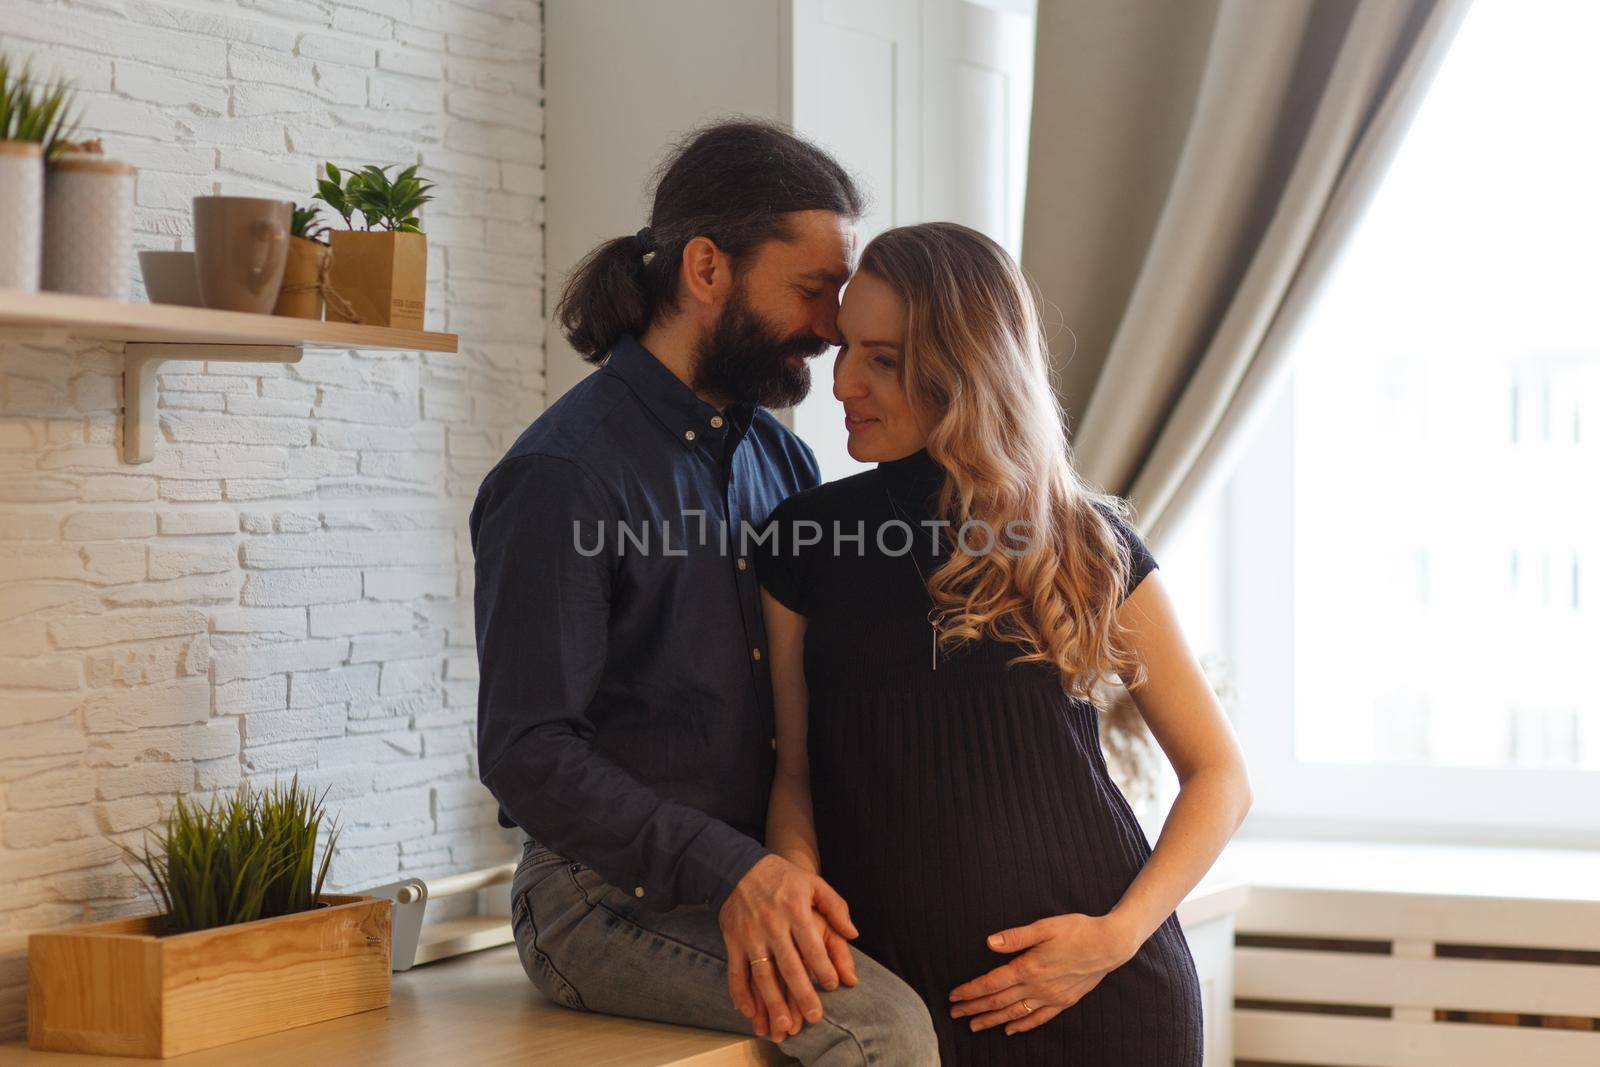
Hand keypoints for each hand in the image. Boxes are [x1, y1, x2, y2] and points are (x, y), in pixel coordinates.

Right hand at [719, 854, 859, 1041]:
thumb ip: (836, 907)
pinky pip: (736, 972)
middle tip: (815, 1017)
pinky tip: (750, 1012)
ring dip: (772, 1001)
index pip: (812, 945)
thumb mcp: (813, 884)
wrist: (738, 867)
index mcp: (795, 910)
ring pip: (762, 974)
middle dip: (802, 993)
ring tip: (785, 1024)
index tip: (833, 986)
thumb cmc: (783, 878)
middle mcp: (773, 925)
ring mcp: (750, 935)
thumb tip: (854, 933)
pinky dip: (740, 994)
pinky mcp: (733, 941)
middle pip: (789, 965)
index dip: (824, 967)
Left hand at [948, 913, 1138, 1035]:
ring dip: (991, 1020)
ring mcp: (1051, 997)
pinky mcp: (1063, 1002)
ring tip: (973, 1026)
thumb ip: (1016, 937)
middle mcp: (1037, 986)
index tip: (953, 996)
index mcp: (1029, 967)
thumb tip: (989, 943)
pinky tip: (1009, 1030)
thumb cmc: (1077, 930)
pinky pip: (1038, 1019)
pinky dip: (1021, 1025)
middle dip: (974, 1008)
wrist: (1111, 945)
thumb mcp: (1045, 926)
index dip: (971, 990)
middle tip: (954, 1014)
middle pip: (998, 1001)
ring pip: (1014, 1014)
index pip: (992, 983)